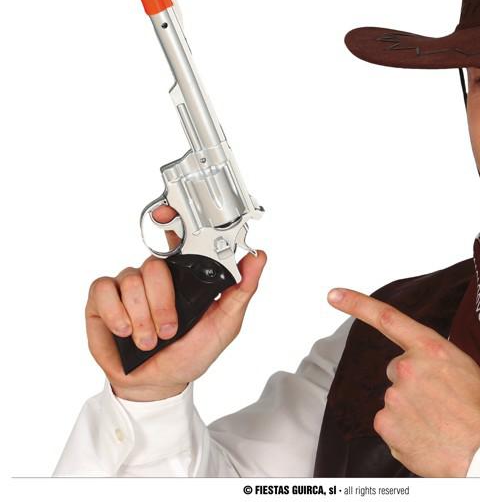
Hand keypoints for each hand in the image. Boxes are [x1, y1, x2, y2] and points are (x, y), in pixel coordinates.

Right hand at [86, 205, 266, 401]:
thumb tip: (258, 257)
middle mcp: (155, 276)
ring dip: (142, 317)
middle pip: (154, 265)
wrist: (159, 384)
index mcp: (185, 275)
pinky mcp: (102, 300)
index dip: (171, 220)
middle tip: (170, 329)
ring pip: (131, 280)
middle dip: (162, 303)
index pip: (178, 237)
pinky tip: (125, 332)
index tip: (167, 214)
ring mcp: (128, 286)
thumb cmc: (192, 352)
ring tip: (150, 340)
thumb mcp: (226, 323)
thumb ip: (241, 290)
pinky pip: (103, 290)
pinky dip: (116, 314)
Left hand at [327, 287, 479, 476]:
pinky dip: (404, 431)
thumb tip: (427, 364)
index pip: (387, 318)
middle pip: (397, 369)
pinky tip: (426, 436)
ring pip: (395, 399)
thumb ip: (436, 358)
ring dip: (411, 409)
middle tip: (438, 401)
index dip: (356, 303)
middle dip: (412, 383)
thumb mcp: (466, 368)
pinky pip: (390, 424)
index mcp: (429, 348)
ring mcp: (393, 397)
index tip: (333, 295)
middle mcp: (406, 368)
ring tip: (438, 422)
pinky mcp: (385, 424)